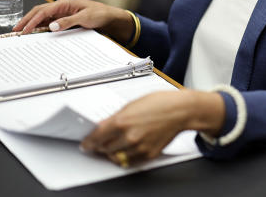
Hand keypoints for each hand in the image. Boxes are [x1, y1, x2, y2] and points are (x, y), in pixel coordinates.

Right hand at [13, 0, 133, 42]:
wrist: (109, 17)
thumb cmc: (99, 14)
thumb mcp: (85, 18)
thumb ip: (68, 22)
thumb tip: (51, 26)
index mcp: (65, 2)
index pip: (44, 11)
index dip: (32, 21)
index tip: (24, 30)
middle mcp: (61, 5)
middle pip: (39, 11)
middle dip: (26, 20)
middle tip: (15, 30)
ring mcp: (62, 10)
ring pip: (42, 16)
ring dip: (31, 23)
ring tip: (20, 31)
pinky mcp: (63, 16)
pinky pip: (48, 20)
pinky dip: (39, 25)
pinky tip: (33, 31)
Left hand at [81, 90, 224, 165]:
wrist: (180, 110)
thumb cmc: (160, 103)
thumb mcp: (131, 105)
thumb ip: (116, 118)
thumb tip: (103, 127)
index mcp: (122, 121)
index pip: (96, 138)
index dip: (88, 142)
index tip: (85, 144)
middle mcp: (129, 137)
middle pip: (105, 149)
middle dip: (100, 147)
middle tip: (98, 144)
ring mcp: (139, 147)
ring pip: (116, 158)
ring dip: (111, 153)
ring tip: (112, 147)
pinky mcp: (148, 154)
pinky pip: (130, 161)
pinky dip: (125, 157)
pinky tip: (125, 150)